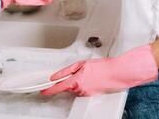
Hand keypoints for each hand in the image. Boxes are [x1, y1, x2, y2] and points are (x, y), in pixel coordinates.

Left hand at [41, 45, 157, 95]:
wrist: (116, 73)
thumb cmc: (101, 67)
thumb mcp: (80, 64)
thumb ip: (65, 71)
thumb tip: (55, 76)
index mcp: (75, 81)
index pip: (58, 87)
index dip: (49, 90)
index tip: (43, 91)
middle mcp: (79, 89)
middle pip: (67, 86)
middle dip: (68, 80)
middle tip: (79, 72)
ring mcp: (85, 93)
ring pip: (75, 88)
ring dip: (77, 81)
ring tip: (88, 74)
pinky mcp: (90, 95)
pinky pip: (82, 90)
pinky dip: (83, 84)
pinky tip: (91, 79)